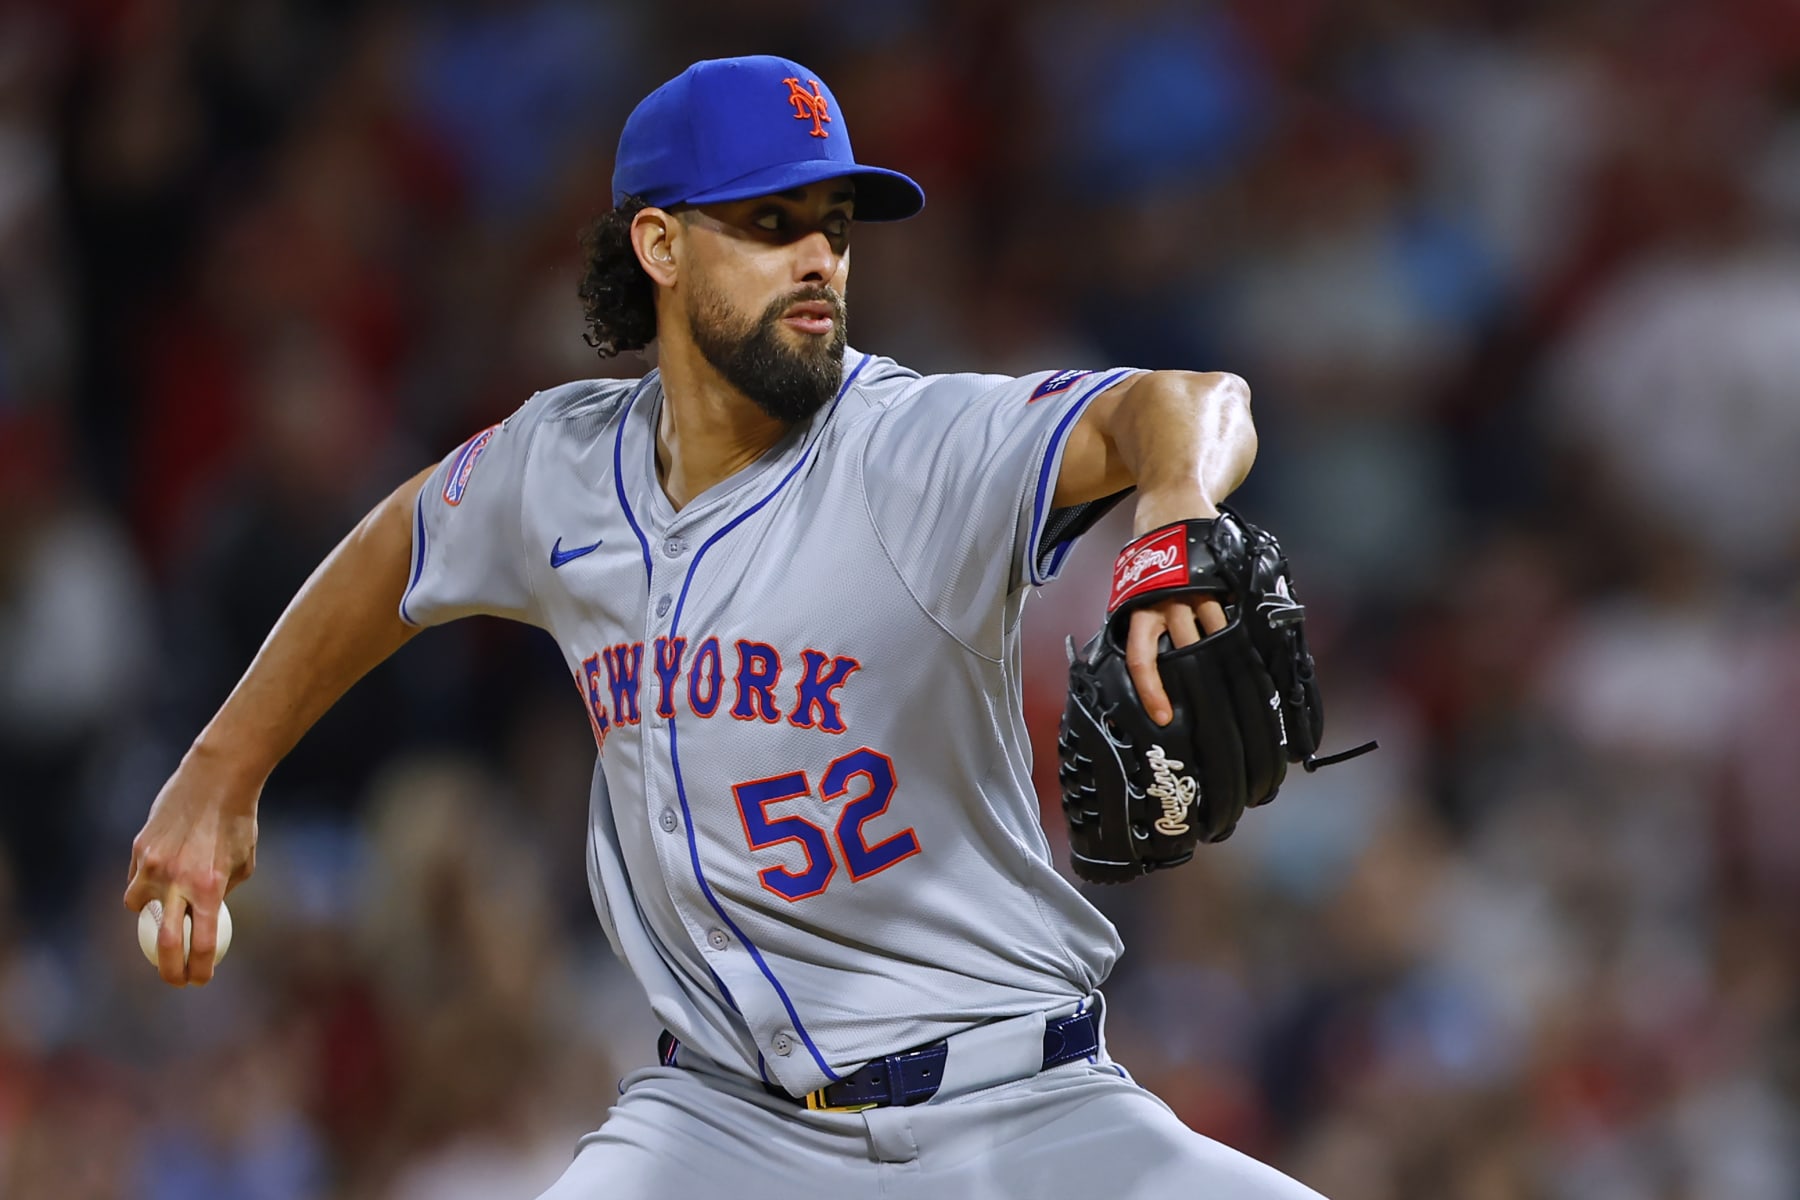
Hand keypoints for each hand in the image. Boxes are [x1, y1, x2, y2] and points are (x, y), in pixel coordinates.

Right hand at [123, 744, 261, 985]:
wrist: (216, 780)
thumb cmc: (237, 823)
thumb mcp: (242, 863)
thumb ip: (221, 893)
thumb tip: (206, 922)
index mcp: (210, 887)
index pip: (201, 944)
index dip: (199, 970)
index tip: (199, 980)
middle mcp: (178, 880)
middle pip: (165, 942)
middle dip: (168, 970)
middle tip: (173, 979)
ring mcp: (153, 865)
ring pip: (139, 908)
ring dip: (150, 917)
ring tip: (165, 912)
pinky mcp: (138, 849)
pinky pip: (136, 879)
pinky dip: (145, 886)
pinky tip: (159, 879)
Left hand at [1127, 487, 1228, 724]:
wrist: (1170, 505)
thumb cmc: (1152, 557)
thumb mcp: (1136, 589)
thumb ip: (1144, 623)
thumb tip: (1154, 669)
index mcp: (1140, 608)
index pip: (1141, 657)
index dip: (1152, 690)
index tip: (1164, 718)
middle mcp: (1167, 599)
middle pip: (1186, 648)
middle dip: (1200, 676)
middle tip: (1214, 702)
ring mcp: (1196, 586)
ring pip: (1217, 630)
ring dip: (1227, 650)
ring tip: (1240, 672)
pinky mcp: (1219, 574)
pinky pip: (1234, 609)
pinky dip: (1243, 625)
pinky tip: (1253, 639)